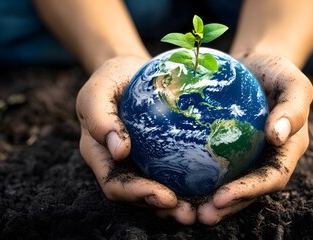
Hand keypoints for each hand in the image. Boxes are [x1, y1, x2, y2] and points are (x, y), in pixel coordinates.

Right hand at [76, 56, 195, 224]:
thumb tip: (119, 151)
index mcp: (100, 155)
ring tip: (205, 210)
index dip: (138, 194)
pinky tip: (214, 184)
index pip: (115, 184)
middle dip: (163, 208)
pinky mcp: (160, 156)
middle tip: (190, 213)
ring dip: (180, 204)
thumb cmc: (110, 79)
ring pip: (158, 190)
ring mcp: (140, 163)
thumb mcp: (98, 91)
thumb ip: (100, 118)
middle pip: (139, 196)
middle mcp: (120, 165)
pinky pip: (175, 172)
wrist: (129, 72)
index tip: (165, 197)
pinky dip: (191, 183)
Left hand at [197, 53, 312, 224]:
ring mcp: (248, 156)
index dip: (249, 191)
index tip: (222, 197)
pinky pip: (213, 165)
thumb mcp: (293, 82)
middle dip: (227, 207)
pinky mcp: (228, 149)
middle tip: (201, 216)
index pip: (272, 178)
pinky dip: (197, 176)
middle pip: (249, 191)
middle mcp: (268, 159)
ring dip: (210, 201)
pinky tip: (173, 180)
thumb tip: (277, 136)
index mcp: (287, 150)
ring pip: (229, 184)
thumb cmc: (278, 71)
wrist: (257, 64)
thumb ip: (293, 108)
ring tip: (184, 210)